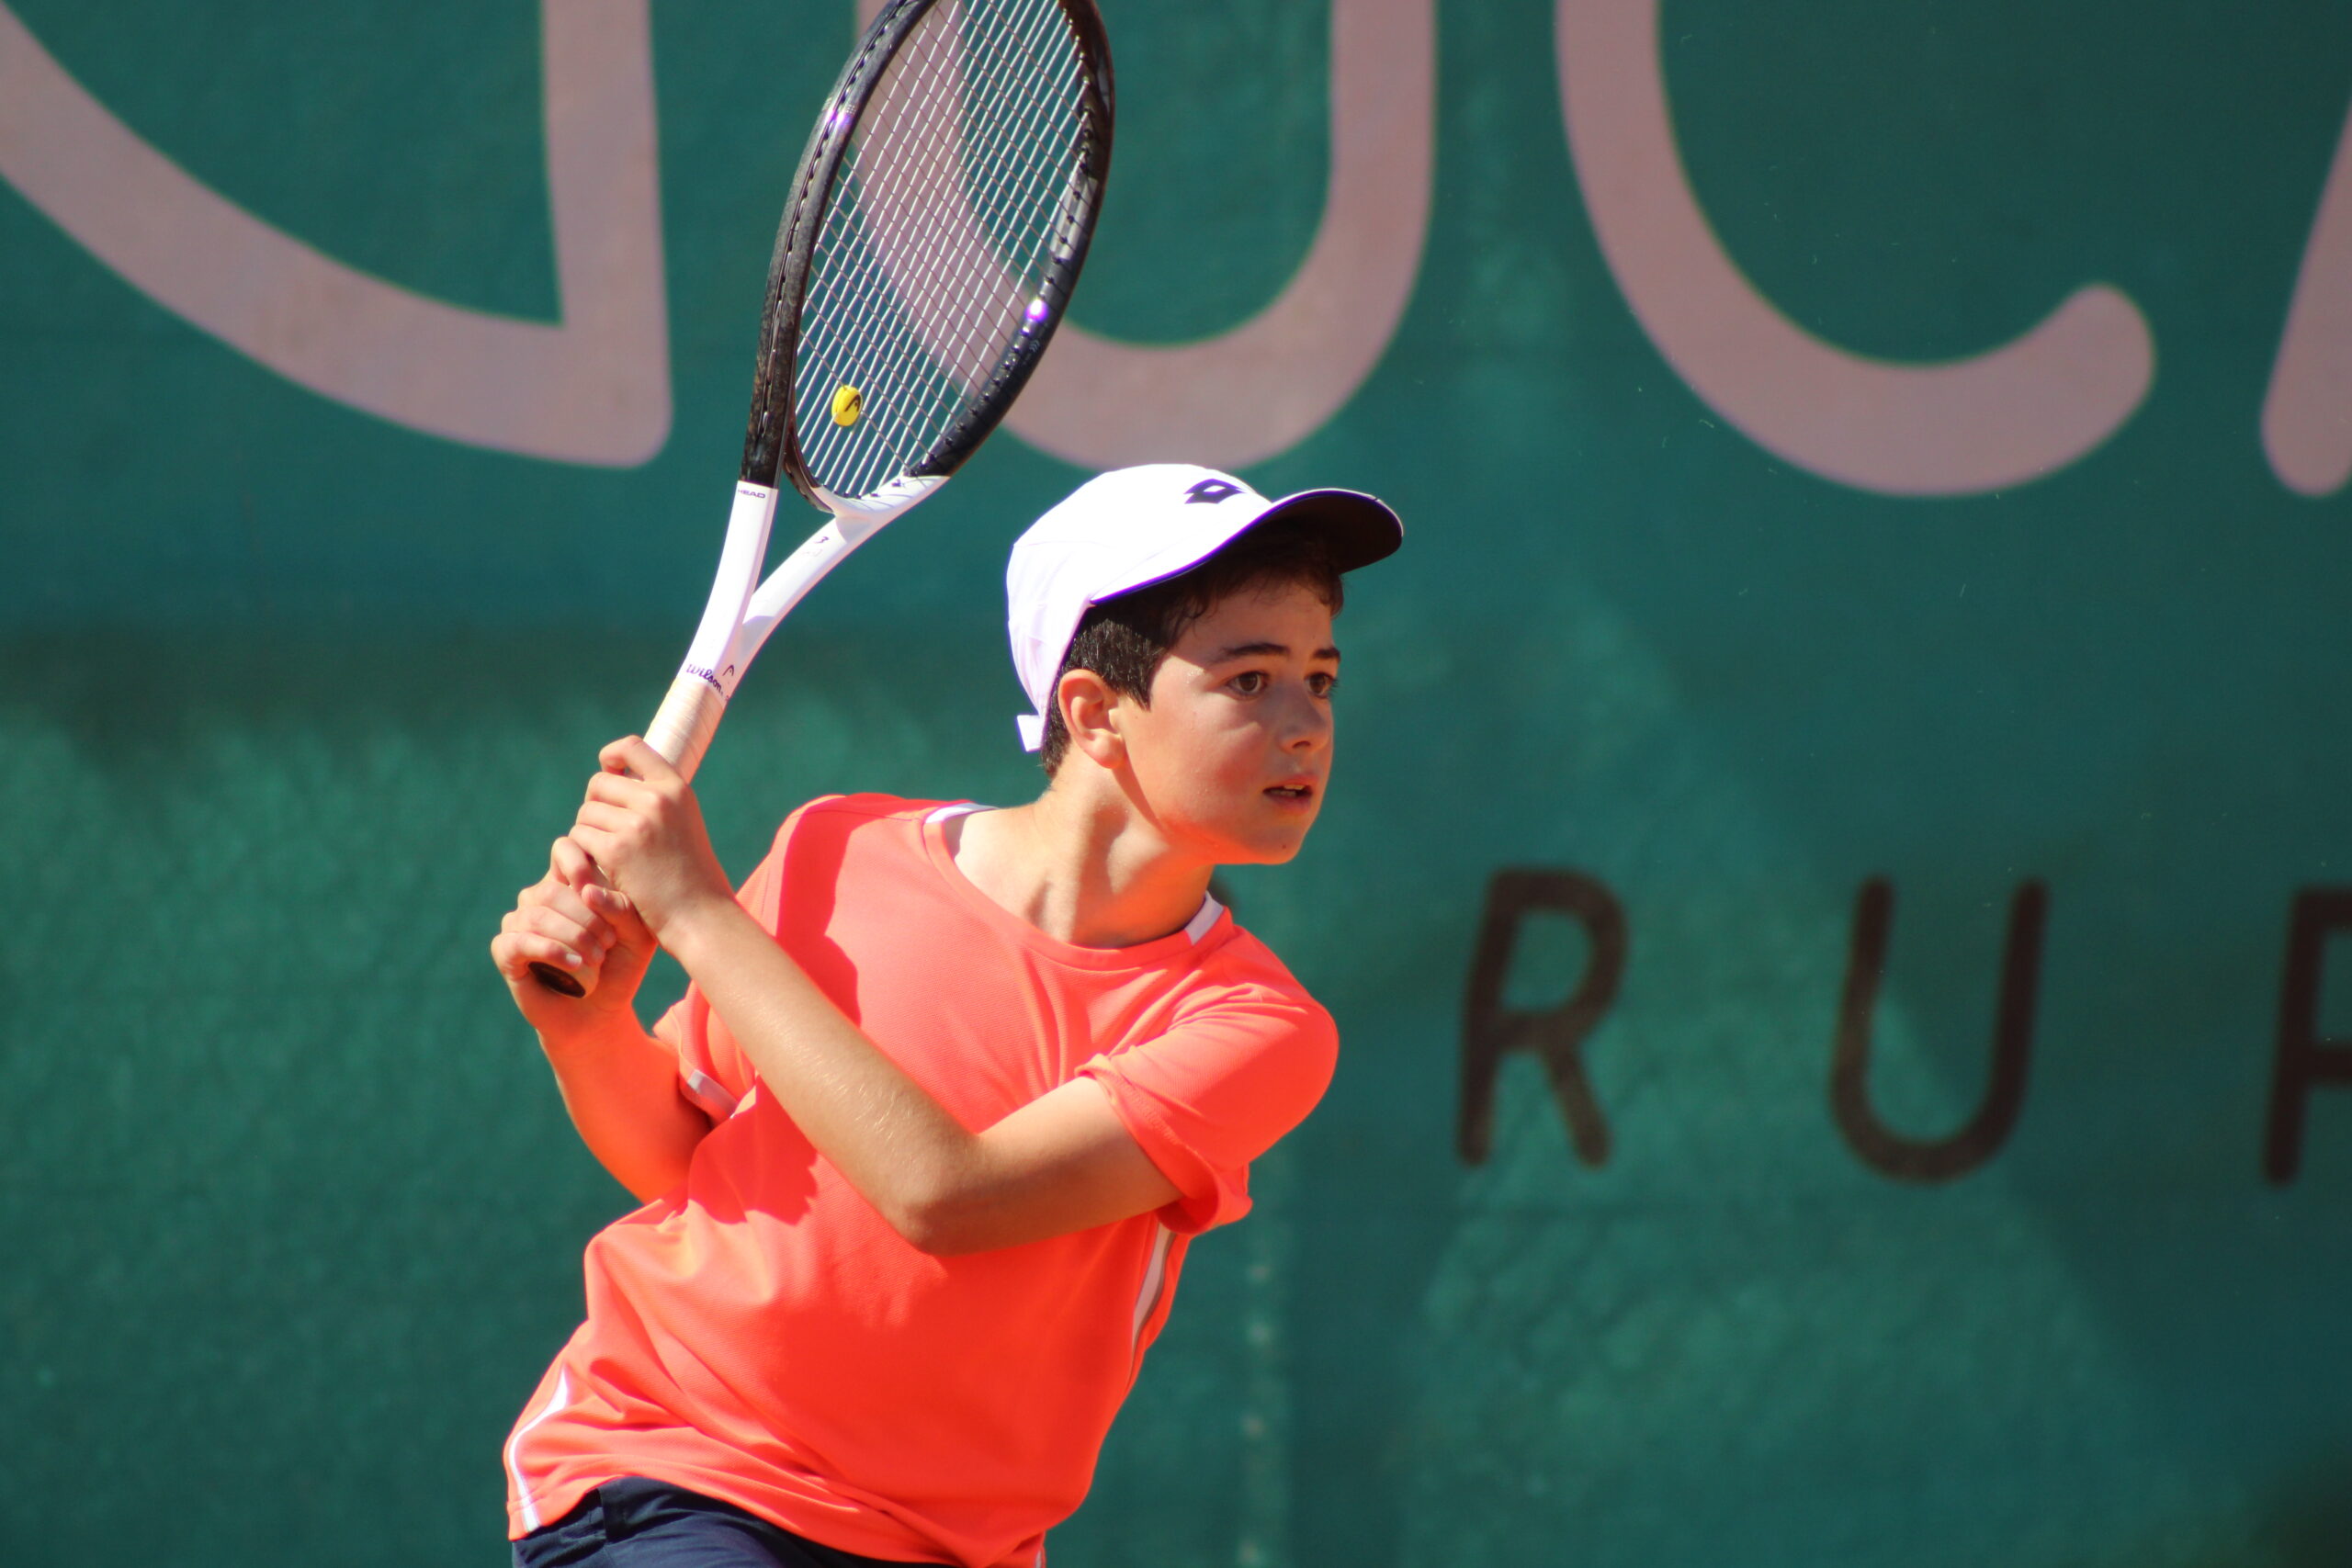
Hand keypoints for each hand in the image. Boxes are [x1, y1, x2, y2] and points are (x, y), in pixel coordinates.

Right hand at [491, 835, 656, 1028]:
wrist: (601, 1012)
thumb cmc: (620, 967)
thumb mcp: (636, 935)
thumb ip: (623, 908)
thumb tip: (587, 891)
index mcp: (569, 883)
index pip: (565, 849)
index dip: (579, 862)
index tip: (601, 891)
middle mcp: (539, 898)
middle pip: (551, 889)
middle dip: (585, 917)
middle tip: (609, 942)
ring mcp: (519, 922)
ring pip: (536, 915)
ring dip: (572, 937)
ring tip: (597, 959)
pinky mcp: (506, 951)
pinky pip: (519, 942)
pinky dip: (550, 951)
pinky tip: (574, 965)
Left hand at [566, 736, 735, 941]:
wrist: (700, 914)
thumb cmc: (690, 875)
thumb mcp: (683, 824)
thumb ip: (657, 800)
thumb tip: (615, 775)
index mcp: (676, 788)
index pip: (632, 747)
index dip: (612, 756)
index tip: (609, 770)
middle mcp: (657, 799)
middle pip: (599, 783)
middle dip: (596, 806)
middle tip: (606, 832)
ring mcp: (636, 824)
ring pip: (586, 813)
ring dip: (588, 833)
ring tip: (609, 856)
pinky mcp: (616, 850)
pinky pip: (580, 837)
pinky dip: (583, 854)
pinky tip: (601, 870)